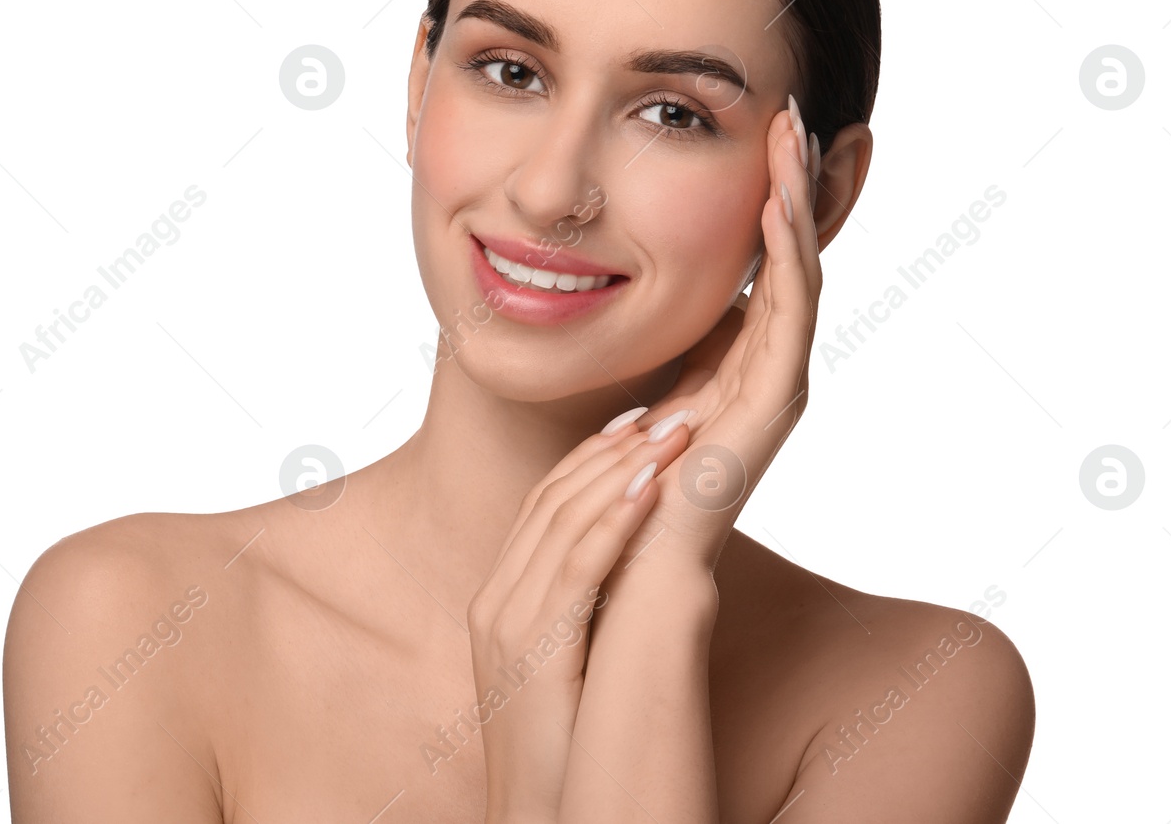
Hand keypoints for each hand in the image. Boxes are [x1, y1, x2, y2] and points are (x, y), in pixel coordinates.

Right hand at [468, 417, 695, 822]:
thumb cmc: (569, 759)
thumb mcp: (570, 670)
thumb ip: (583, 614)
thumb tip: (627, 573)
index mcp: (500, 604)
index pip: (542, 505)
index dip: (591, 457)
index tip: (640, 421)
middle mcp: (495, 605)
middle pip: (548, 499)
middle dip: (610, 447)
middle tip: (666, 409)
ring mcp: (508, 628)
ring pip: (560, 521)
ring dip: (621, 468)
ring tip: (675, 432)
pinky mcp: (533, 653)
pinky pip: (576, 568)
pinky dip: (615, 520)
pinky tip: (653, 487)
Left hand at [616, 97, 823, 573]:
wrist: (621, 569)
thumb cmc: (610, 493)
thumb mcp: (624, 393)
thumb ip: (639, 354)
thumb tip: (613, 297)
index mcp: (727, 363)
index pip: (756, 262)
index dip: (761, 195)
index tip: (756, 129)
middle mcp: (760, 369)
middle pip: (788, 257)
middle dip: (791, 182)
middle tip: (793, 111)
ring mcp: (772, 386)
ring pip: (797, 273)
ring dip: (797, 202)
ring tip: (793, 136)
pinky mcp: (773, 406)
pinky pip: (789, 315)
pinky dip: (788, 257)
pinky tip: (778, 204)